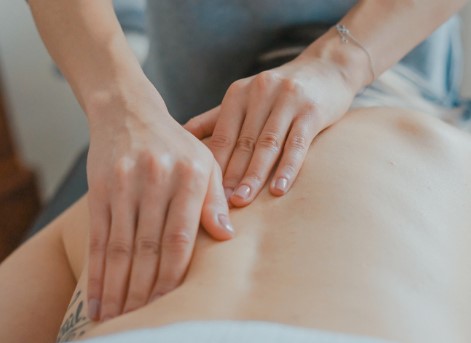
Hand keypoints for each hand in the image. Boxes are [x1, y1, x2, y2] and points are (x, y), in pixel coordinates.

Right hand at [85, 82, 233, 321]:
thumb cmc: (175, 144)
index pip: (181, 237)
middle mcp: (156, 180)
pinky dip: (97, 271)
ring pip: (120, 247)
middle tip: (141, 322)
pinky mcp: (100, 188)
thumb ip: (215, 199)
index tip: (171, 304)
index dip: (174, 275)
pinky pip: (98, 237)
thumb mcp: (205, 162)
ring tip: (116, 318)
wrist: (129, 112)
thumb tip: (226, 237)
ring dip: (118, 288)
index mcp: (190, 176)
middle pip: (148, 248)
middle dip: (144, 291)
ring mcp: (125, 184)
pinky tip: (97, 297)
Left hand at [184, 54, 355, 206]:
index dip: (213, 165)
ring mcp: (287, 100)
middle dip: (230, 175)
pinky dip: (287, 168)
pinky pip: (297, 143)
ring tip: (242, 200)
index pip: (221, 135)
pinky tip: (278, 189)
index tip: (203, 192)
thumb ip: (216, 117)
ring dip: (254, 175)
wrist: (327, 67)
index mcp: (239, 93)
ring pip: (267, 144)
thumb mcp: (246, 97)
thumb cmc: (280, 91)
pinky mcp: (312, 110)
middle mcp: (260, 93)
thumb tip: (181, 135)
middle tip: (219, 204)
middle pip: (242, 142)